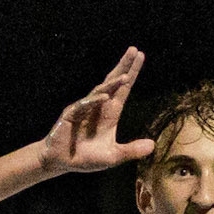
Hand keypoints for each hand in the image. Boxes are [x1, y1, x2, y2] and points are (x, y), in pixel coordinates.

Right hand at [40, 48, 156, 173]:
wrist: (60, 162)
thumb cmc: (86, 158)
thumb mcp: (113, 157)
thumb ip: (131, 151)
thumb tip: (152, 146)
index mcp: (109, 113)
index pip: (123, 90)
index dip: (132, 74)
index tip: (140, 57)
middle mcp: (98, 107)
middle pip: (112, 82)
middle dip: (123, 67)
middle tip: (134, 50)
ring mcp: (84, 108)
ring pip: (100, 91)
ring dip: (112, 83)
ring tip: (126, 76)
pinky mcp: (71, 115)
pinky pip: (84, 105)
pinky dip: (95, 101)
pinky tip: (105, 97)